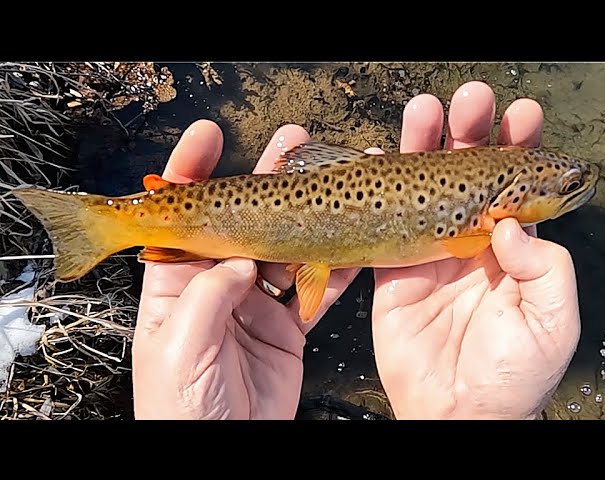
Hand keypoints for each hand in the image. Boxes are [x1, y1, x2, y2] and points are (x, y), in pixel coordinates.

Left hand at [131, 121, 358, 419]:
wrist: (226, 451)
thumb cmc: (180, 410)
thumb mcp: (181, 347)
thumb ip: (209, 295)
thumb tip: (241, 261)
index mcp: (175, 286)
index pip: (181, 217)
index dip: (193, 174)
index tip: (207, 139)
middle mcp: (217, 286)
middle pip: (242, 221)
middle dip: (264, 181)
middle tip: (289, 147)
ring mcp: (254, 304)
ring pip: (283, 248)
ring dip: (306, 216)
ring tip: (329, 180)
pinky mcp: (285, 326)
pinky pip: (312, 288)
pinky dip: (333, 268)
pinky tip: (350, 243)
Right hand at [371, 82, 580, 419]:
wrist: (456, 412)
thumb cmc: (512, 374)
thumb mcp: (551, 321)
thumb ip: (544, 268)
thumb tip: (507, 222)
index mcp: (512, 250)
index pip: (515, 186)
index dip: (517, 149)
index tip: (519, 117)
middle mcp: (468, 240)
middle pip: (465, 176)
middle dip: (467, 135)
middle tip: (468, 102)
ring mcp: (428, 250)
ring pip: (421, 188)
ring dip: (420, 149)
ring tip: (421, 113)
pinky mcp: (393, 268)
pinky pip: (383, 222)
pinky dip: (376, 191)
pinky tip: (375, 161)